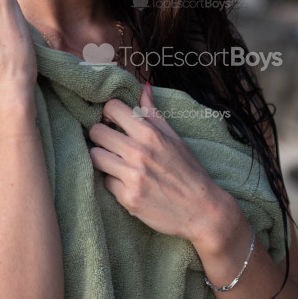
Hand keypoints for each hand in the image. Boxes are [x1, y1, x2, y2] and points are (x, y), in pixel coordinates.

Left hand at [87, 81, 226, 240]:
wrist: (202, 210)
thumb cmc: (189, 172)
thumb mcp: (175, 138)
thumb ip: (154, 114)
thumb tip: (143, 88)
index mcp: (150, 134)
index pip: (112, 108)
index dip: (109, 113)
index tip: (113, 122)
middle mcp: (139, 153)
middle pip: (97, 132)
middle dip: (101, 136)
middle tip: (111, 143)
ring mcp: (132, 176)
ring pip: (95, 157)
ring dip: (103, 159)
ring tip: (116, 163)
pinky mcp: (128, 198)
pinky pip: (105, 182)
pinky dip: (114, 183)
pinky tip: (128, 184)